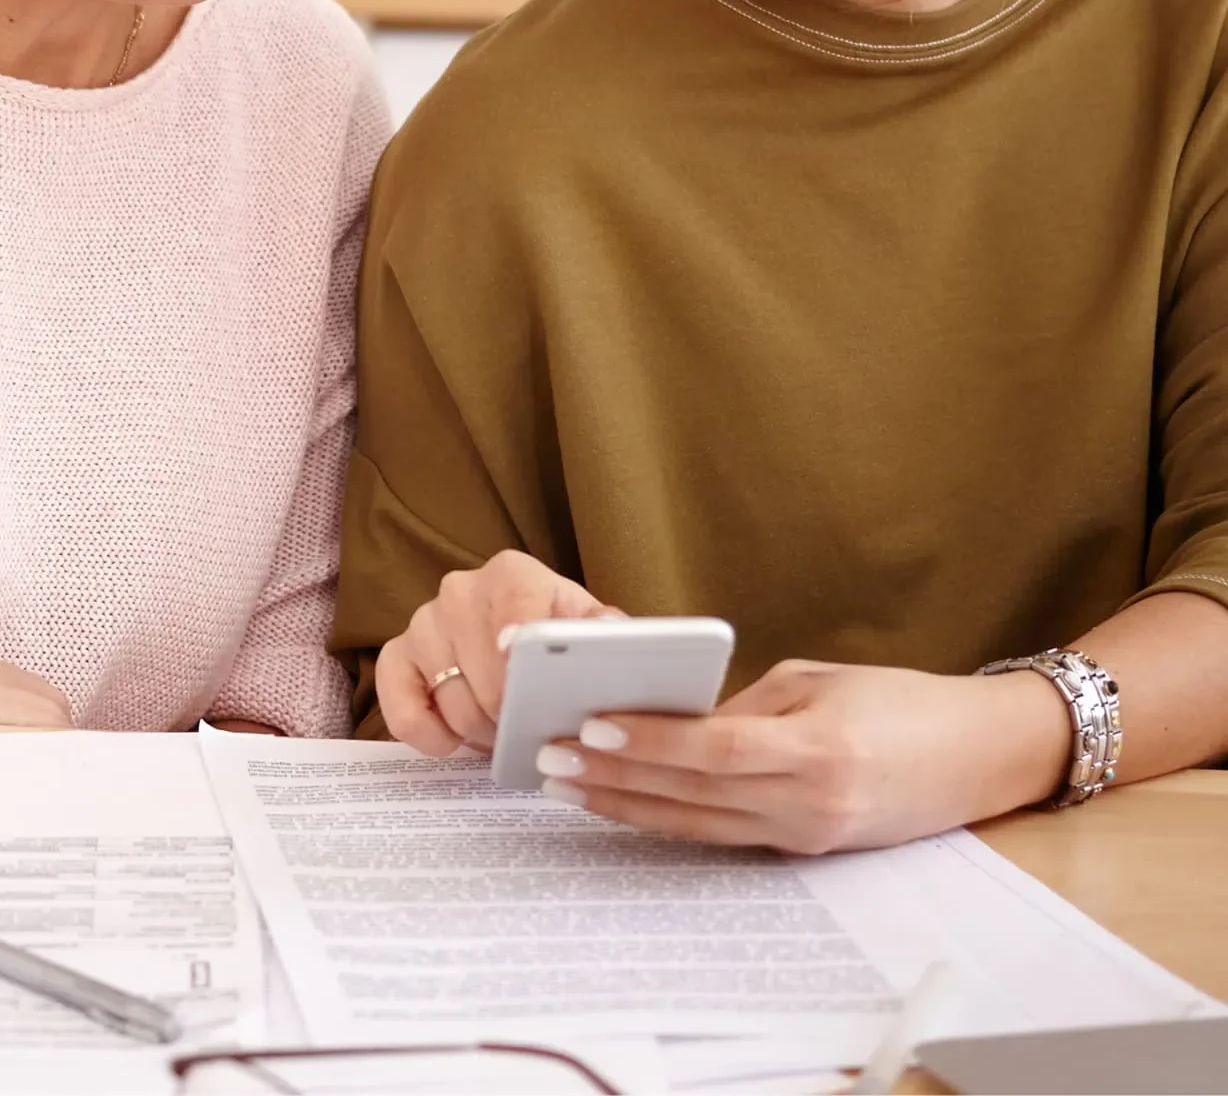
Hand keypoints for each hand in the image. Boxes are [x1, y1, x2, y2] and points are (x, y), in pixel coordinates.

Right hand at [377, 550, 623, 755]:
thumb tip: (612, 636)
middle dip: (513, 716)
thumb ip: (605, 630)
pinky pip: (399, 707)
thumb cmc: (555, 629)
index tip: (520, 668)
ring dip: (480, 732)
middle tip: (533, 732)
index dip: (517, 640)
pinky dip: (427, 734)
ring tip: (504, 734)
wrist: (514, 634)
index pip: (514, 606)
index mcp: (511, 574)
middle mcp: (460, 591)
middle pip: (486, 673)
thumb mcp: (586, 624)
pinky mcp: (397, 657)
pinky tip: (452, 742)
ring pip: (451, 699)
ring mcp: (423, 624)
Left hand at [532, 659, 1072, 853]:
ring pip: (699, 826)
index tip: (591, 726)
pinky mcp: (808, 849)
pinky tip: (628, 802)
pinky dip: (672, 818)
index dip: (650, 741)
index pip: (715, 750)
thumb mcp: (818, 681)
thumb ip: (745, 705)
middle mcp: (810, 803)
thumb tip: (676, 721)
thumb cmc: (901, 700)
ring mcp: (808, 835)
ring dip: (629, 807)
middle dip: (616, 779)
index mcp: (818, 750)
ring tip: (569, 786)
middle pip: (694, 795)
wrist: (981, 756)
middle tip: (550, 759)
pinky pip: (726, 835)